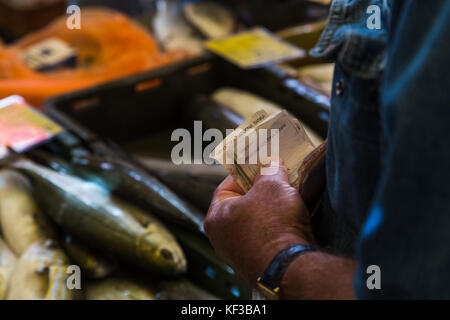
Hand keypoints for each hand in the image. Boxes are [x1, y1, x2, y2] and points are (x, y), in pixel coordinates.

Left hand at [204, 161, 314, 284]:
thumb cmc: (274, 226)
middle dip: (260, 193)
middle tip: (276, 183)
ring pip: (252, 224)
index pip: (226, 187)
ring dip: (269, 212)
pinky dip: (274, 231)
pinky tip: (289, 223)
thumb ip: (270, 171)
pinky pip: (263, 241)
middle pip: (240, 206)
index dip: (246, 174)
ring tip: (287, 202)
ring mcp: (237, 254)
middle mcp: (222, 238)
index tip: (262, 168)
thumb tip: (271, 165)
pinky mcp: (255, 265)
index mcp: (216, 217)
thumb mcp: (273, 185)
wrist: (290, 267)